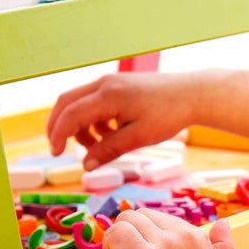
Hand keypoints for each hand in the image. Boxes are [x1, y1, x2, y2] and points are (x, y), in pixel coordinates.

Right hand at [46, 72, 200, 169]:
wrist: (192, 94)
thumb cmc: (168, 115)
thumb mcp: (138, 137)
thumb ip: (109, 150)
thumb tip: (85, 166)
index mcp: (108, 95)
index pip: (70, 114)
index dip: (58, 135)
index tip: (56, 154)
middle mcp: (104, 83)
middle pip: (66, 102)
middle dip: (58, 126)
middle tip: (59, 150)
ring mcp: (110, 81)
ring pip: (79, 101)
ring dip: (78, 125)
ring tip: (97, 147)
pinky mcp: (118, 85)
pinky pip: (93, 101)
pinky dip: (92, 119)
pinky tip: (109, 134)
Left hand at [103, 208, 236, 248]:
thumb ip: (224, 248)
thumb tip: (223, 223)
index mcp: (198, 238)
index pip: (162, 219)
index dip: (149, 237)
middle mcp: (181, 237)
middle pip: (143, 215)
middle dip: (133, 234)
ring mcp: (161, 246)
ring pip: (128, 219)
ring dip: (118, 238)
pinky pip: (117, 231)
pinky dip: (109, 241)